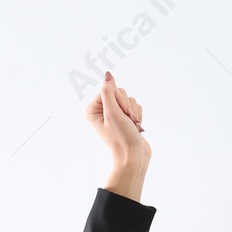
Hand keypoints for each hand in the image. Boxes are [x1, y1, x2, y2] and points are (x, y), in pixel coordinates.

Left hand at [86, 73, 149, 199]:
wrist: (134, 156)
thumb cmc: (121, 138)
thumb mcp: (112, 112)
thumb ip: (108, 91)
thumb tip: (108, 74)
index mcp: (93, 109)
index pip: (109, 89)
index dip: (118, 100)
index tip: (121, 115)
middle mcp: (102, 111)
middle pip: (120, 92)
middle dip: (127, 107)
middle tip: (127, 122)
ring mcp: (115, 114)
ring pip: (130, 99)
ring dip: (134, 113)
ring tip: (131, 127)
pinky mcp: (126, 118)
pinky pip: (136, 106)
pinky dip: (138, 116)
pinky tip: (135, 127)